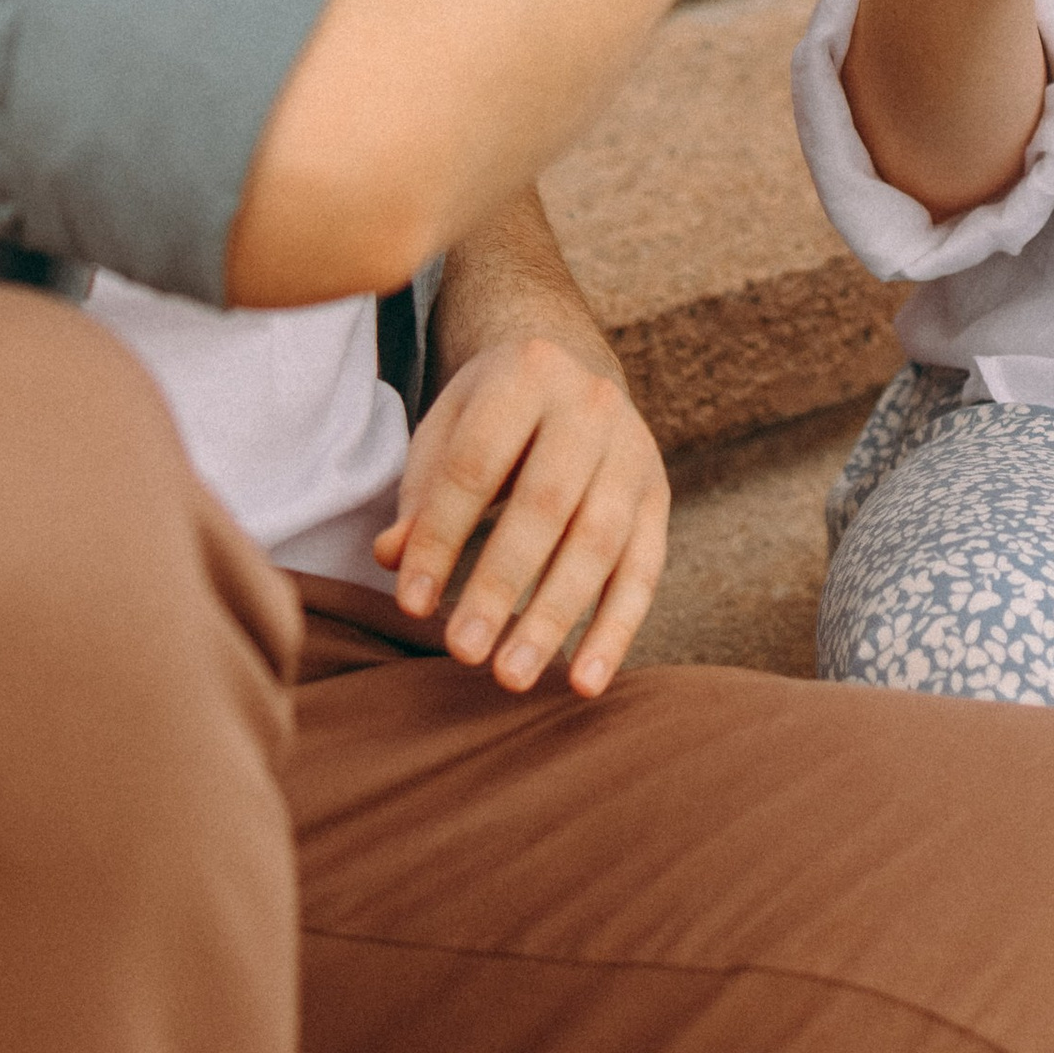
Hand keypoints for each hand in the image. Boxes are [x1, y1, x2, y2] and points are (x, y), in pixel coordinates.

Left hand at [376, 333, 667, 698]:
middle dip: (502, 585)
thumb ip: (421, 495)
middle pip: (545, 505)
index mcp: (526, 374)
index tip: (411, 603)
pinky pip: (644, 572)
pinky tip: (585, 682)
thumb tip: (395, 561)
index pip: (477, 464)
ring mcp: (634, 452)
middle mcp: (590, 405)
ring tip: (513, 678)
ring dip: (555, 618)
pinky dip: (616, 632)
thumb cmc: (491, 417)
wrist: (572, 370)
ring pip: (600, 543)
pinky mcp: (658, 497)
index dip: (442, 536)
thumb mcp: (447, 433)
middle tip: (463, 652)